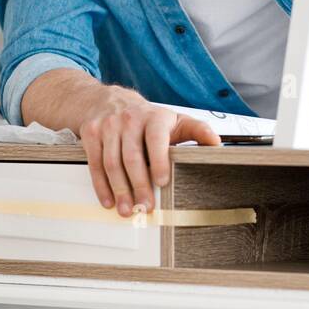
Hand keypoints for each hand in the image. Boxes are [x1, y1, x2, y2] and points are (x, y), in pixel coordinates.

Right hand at [78, 90, 221, 216]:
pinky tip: (109, 200)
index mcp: (154, 117)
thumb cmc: (146, 117)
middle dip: (139, 185)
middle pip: (132, 157)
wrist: (108, 99)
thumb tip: (217, 145)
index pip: (156, 138)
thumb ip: (196, 131)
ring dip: (120, 190)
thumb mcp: (173, 120)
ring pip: (112, 162)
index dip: (159, 160)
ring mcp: (108, 126)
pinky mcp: (92, 134)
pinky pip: (95, 163)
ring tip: (127, 210)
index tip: (162, 182)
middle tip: (145, 206)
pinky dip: (101, 185)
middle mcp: (130, 119)